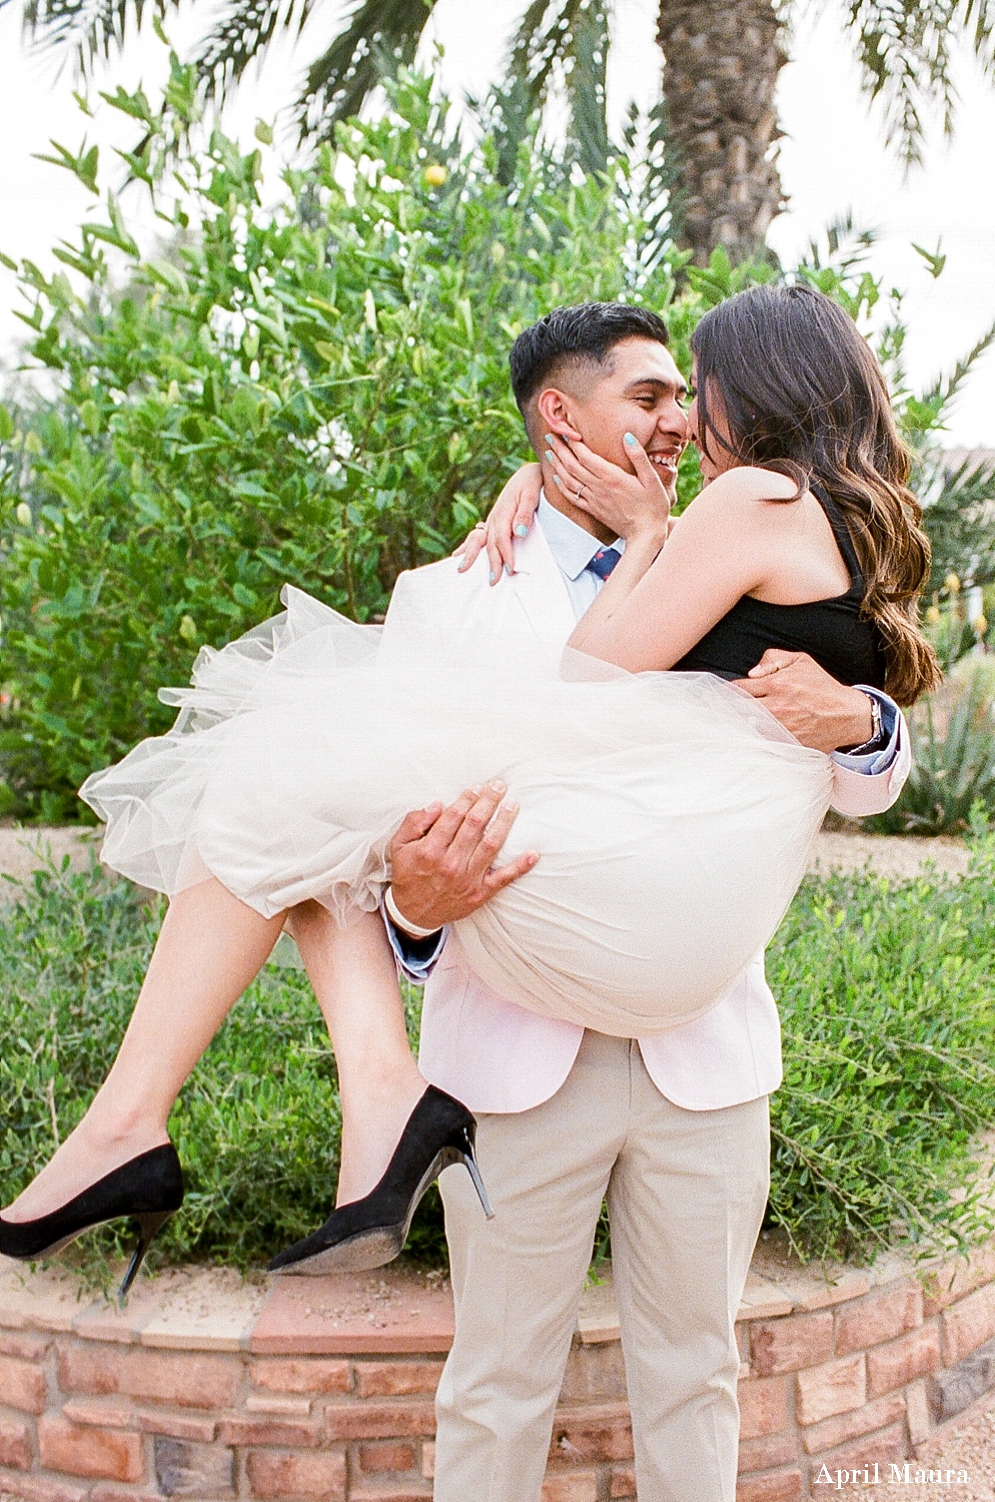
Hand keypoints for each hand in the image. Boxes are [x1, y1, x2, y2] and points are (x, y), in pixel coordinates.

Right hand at [388, 782, 538, 931]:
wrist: (414, 913)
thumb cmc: (408, 874)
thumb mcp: (399, 846)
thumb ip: (414, 822)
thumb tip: (438, 805)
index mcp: (430, 850)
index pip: (453, 817)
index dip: (467, 799)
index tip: (478, 787)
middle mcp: (450, 864)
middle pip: (474, 826)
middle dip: (488, 802)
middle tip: (499, 786)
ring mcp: (467, 879)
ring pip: (491, 845)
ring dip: (504, 822)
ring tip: (512, 805)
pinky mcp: (480, 894)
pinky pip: (504, 878)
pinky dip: (520, 867)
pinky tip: (533, 853)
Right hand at [452, 463, 541, 582]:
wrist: (527, 474)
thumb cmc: (531, 483)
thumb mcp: (531, 494)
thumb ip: (525, 513)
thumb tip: (518, 532)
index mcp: (503, 514)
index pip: (503, 539)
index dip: (506, 555)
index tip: (510, 569)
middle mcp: (494, 519)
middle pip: (489, 544)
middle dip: (491, 563)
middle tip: (492, 581)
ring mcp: (491, 521)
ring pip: (478, 541)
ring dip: (471, 555)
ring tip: (462, 570)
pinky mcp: (492, 522)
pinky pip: (477, 536)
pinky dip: (467, 546)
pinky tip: (457, 555)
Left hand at [546, 431, 670, 541]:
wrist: (645, 535)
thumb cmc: (653, 506)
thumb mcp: (652, 479)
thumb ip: (638, 457)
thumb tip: (627, 436)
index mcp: (612, 477)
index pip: (586, 456)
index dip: (574, 443)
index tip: (566, 430)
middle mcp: (599, 488)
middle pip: (572, 466)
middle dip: (560, 449)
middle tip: (550, 436)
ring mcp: (594, 500)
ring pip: (569, 480)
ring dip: (557, 465)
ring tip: (549, 452)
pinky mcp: (593, 511)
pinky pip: (572, 497)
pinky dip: (561, 486)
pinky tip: (556, 478)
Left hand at [734, 650, 874, 752]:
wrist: (846, 714)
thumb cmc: (822, 687)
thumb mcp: (801, 661)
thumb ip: (772, 659)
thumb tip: (751, 673)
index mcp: (776, 684)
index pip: (739, 688)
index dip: (732, 690)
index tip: (733, 692)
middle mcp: (776, 707)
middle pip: (738, 709)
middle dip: (734, 707)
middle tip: (735, 707)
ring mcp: (780, 727)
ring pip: (747, 726)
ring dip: (744, 723)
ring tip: (747, 719)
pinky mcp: (786, 742)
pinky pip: (762, 741)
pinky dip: (758, 737)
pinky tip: (760, 732)